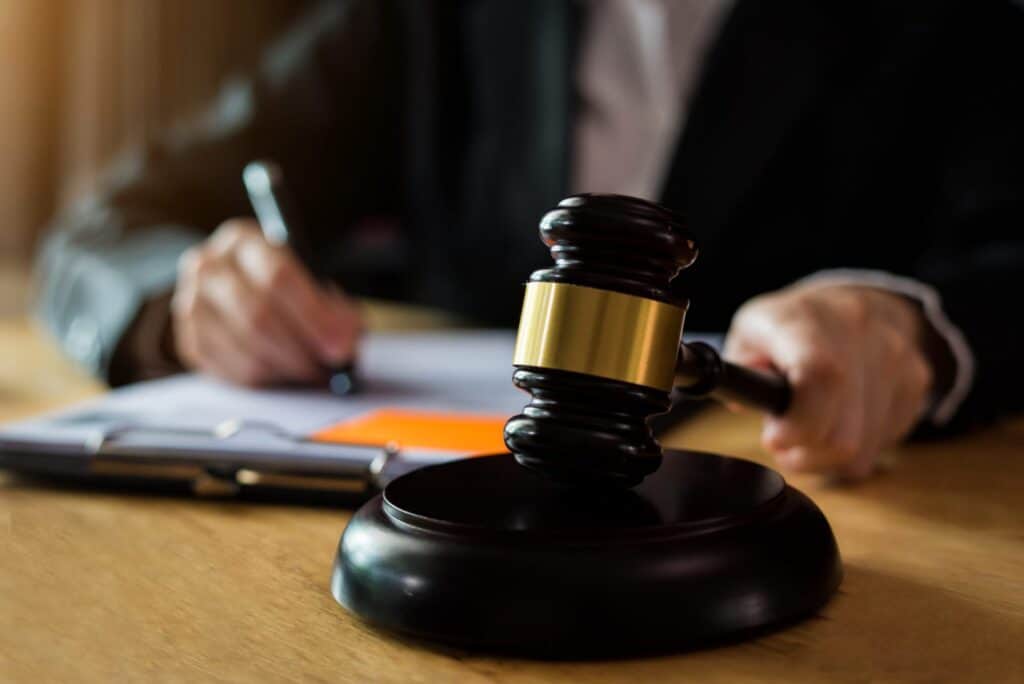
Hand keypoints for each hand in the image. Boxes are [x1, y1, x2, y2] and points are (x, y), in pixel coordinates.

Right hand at [171, 219, 361, 385]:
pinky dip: (265, 380)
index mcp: (244, 241)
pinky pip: (229, 371)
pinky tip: (285, 374)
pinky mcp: (189, 340)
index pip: (277, 277)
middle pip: (257, 315)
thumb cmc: (290, 290)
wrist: (248, 291)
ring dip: (285, 369)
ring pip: (243, 348)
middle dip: (300, 350)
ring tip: (312, 373)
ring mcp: (191, 303)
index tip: (340, 346)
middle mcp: (208, 265)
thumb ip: (336, 312)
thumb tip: (344, 346)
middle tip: (328, 369)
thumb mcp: (316, 285)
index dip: (313, 317)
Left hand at [724, 284, 932, 478]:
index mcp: (807, 318)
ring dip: (826, 457)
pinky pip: (882, 445)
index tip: (775, 438)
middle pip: (842, 431)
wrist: (853, 300)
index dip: (800, 422)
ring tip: (808, 431)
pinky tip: (838, 424)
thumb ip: (741, 370)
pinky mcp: (917, 379)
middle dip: (804, 452)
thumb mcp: (748, 334)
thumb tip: (748, 402)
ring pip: (862, 448)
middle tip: (784, 441)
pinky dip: (854, 450)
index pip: (821, 375)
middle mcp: (858, 330)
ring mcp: (895, 355)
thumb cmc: (790, 326)